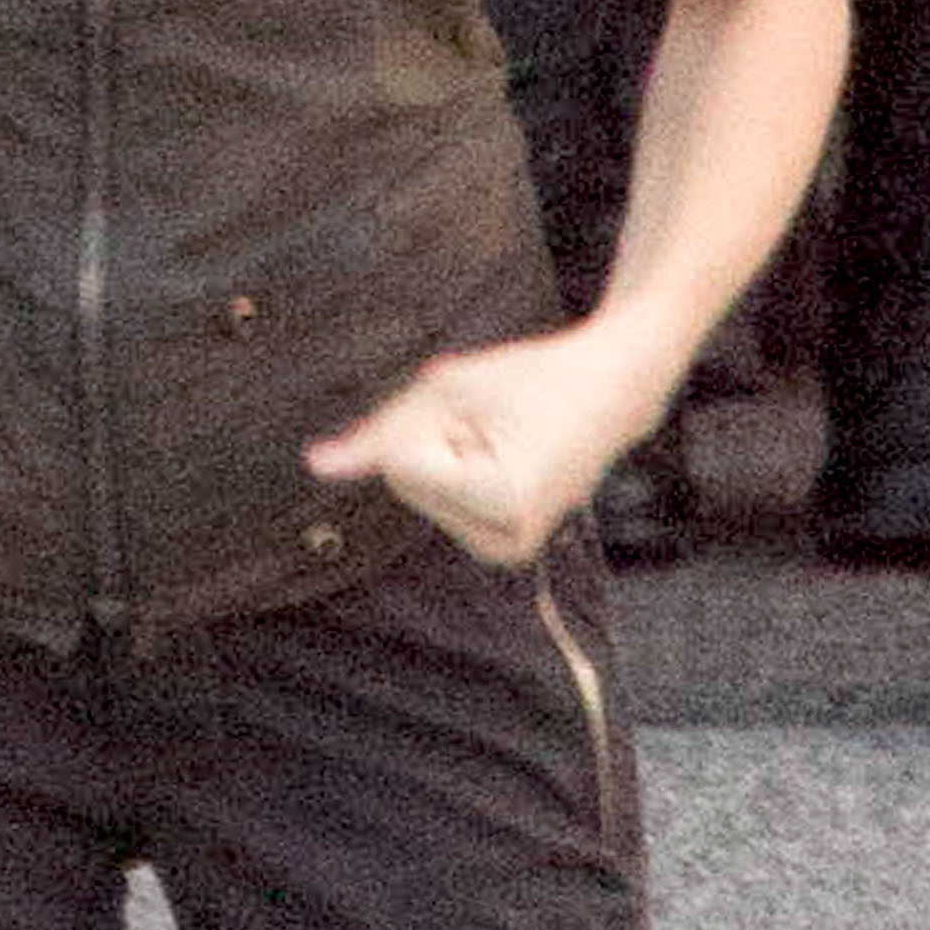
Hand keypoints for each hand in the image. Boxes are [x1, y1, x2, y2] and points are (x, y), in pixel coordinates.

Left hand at [302, 325, 667, 570]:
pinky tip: (503, 458)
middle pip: (404, 485)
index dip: (425, 422)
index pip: (399, 464)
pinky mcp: (502, 549)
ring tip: (502, 436)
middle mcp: (506, 542)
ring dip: (444, 456)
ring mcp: (506, 551)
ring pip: (416, 497)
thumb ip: (377, 433)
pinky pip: (438, 505)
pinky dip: (454, 476)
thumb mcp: (449, 387)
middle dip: (432, 441)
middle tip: (492, 421)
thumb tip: (314, 465)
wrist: (615, 391)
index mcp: (499, 501)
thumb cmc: (533, 378)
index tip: (483, 410)